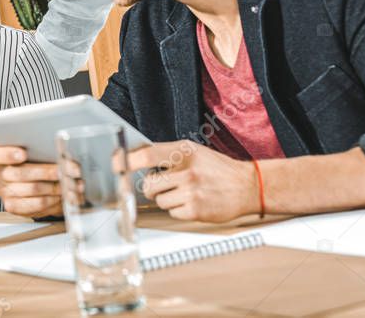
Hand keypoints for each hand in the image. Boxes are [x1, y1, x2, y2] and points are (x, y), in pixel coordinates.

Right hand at [0, 145, 61, 218]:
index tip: (22, 154)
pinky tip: (63, 194)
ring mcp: (4, 192)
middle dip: (46, 172)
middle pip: (20, 173)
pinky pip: (38, 203)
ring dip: (55, 186)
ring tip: (69, 182)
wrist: (32, 185)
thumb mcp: (33, 153)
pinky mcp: (14, 207)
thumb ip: (40, 151)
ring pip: (33, 188)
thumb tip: (63, 155)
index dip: (8, 154)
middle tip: (63, 170)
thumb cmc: (32, 163)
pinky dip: (54, 198)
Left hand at [128, 140, 257, 222]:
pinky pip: (172, 212)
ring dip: (166, 199)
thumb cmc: (216, 168)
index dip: (126, 161)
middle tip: (165, 184)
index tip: (116, 165)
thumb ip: (167, 153)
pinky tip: (192, 202)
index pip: (146, 155)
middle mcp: (187, 171)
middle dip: (152, 187)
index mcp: (184, 152)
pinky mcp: (196, 210)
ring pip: (159, 200)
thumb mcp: (193, 151)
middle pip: (148, 184)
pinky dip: (178, 209)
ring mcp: (192, 192)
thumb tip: (134, 156)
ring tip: (184, 192)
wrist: (247, 186)